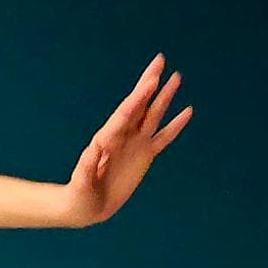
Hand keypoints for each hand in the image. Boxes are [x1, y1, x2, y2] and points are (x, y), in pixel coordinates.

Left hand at [64, 54, 192, 225]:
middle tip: (160, 60)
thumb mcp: (81, 183)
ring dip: (164, 97)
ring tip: (176, 77)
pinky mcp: (144, 155)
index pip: (126, 113)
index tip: (150, 81)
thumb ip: (87, 165)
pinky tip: (187, 111)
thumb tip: (95, 147)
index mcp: (107, 138)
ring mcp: (135, 144)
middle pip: (140, 104)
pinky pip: (164, 137)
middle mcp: (123, 136)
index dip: (138, 97)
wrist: (85, 207)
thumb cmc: (79, 196)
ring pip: (153, 115)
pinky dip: (175, 125)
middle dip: (149, 83)